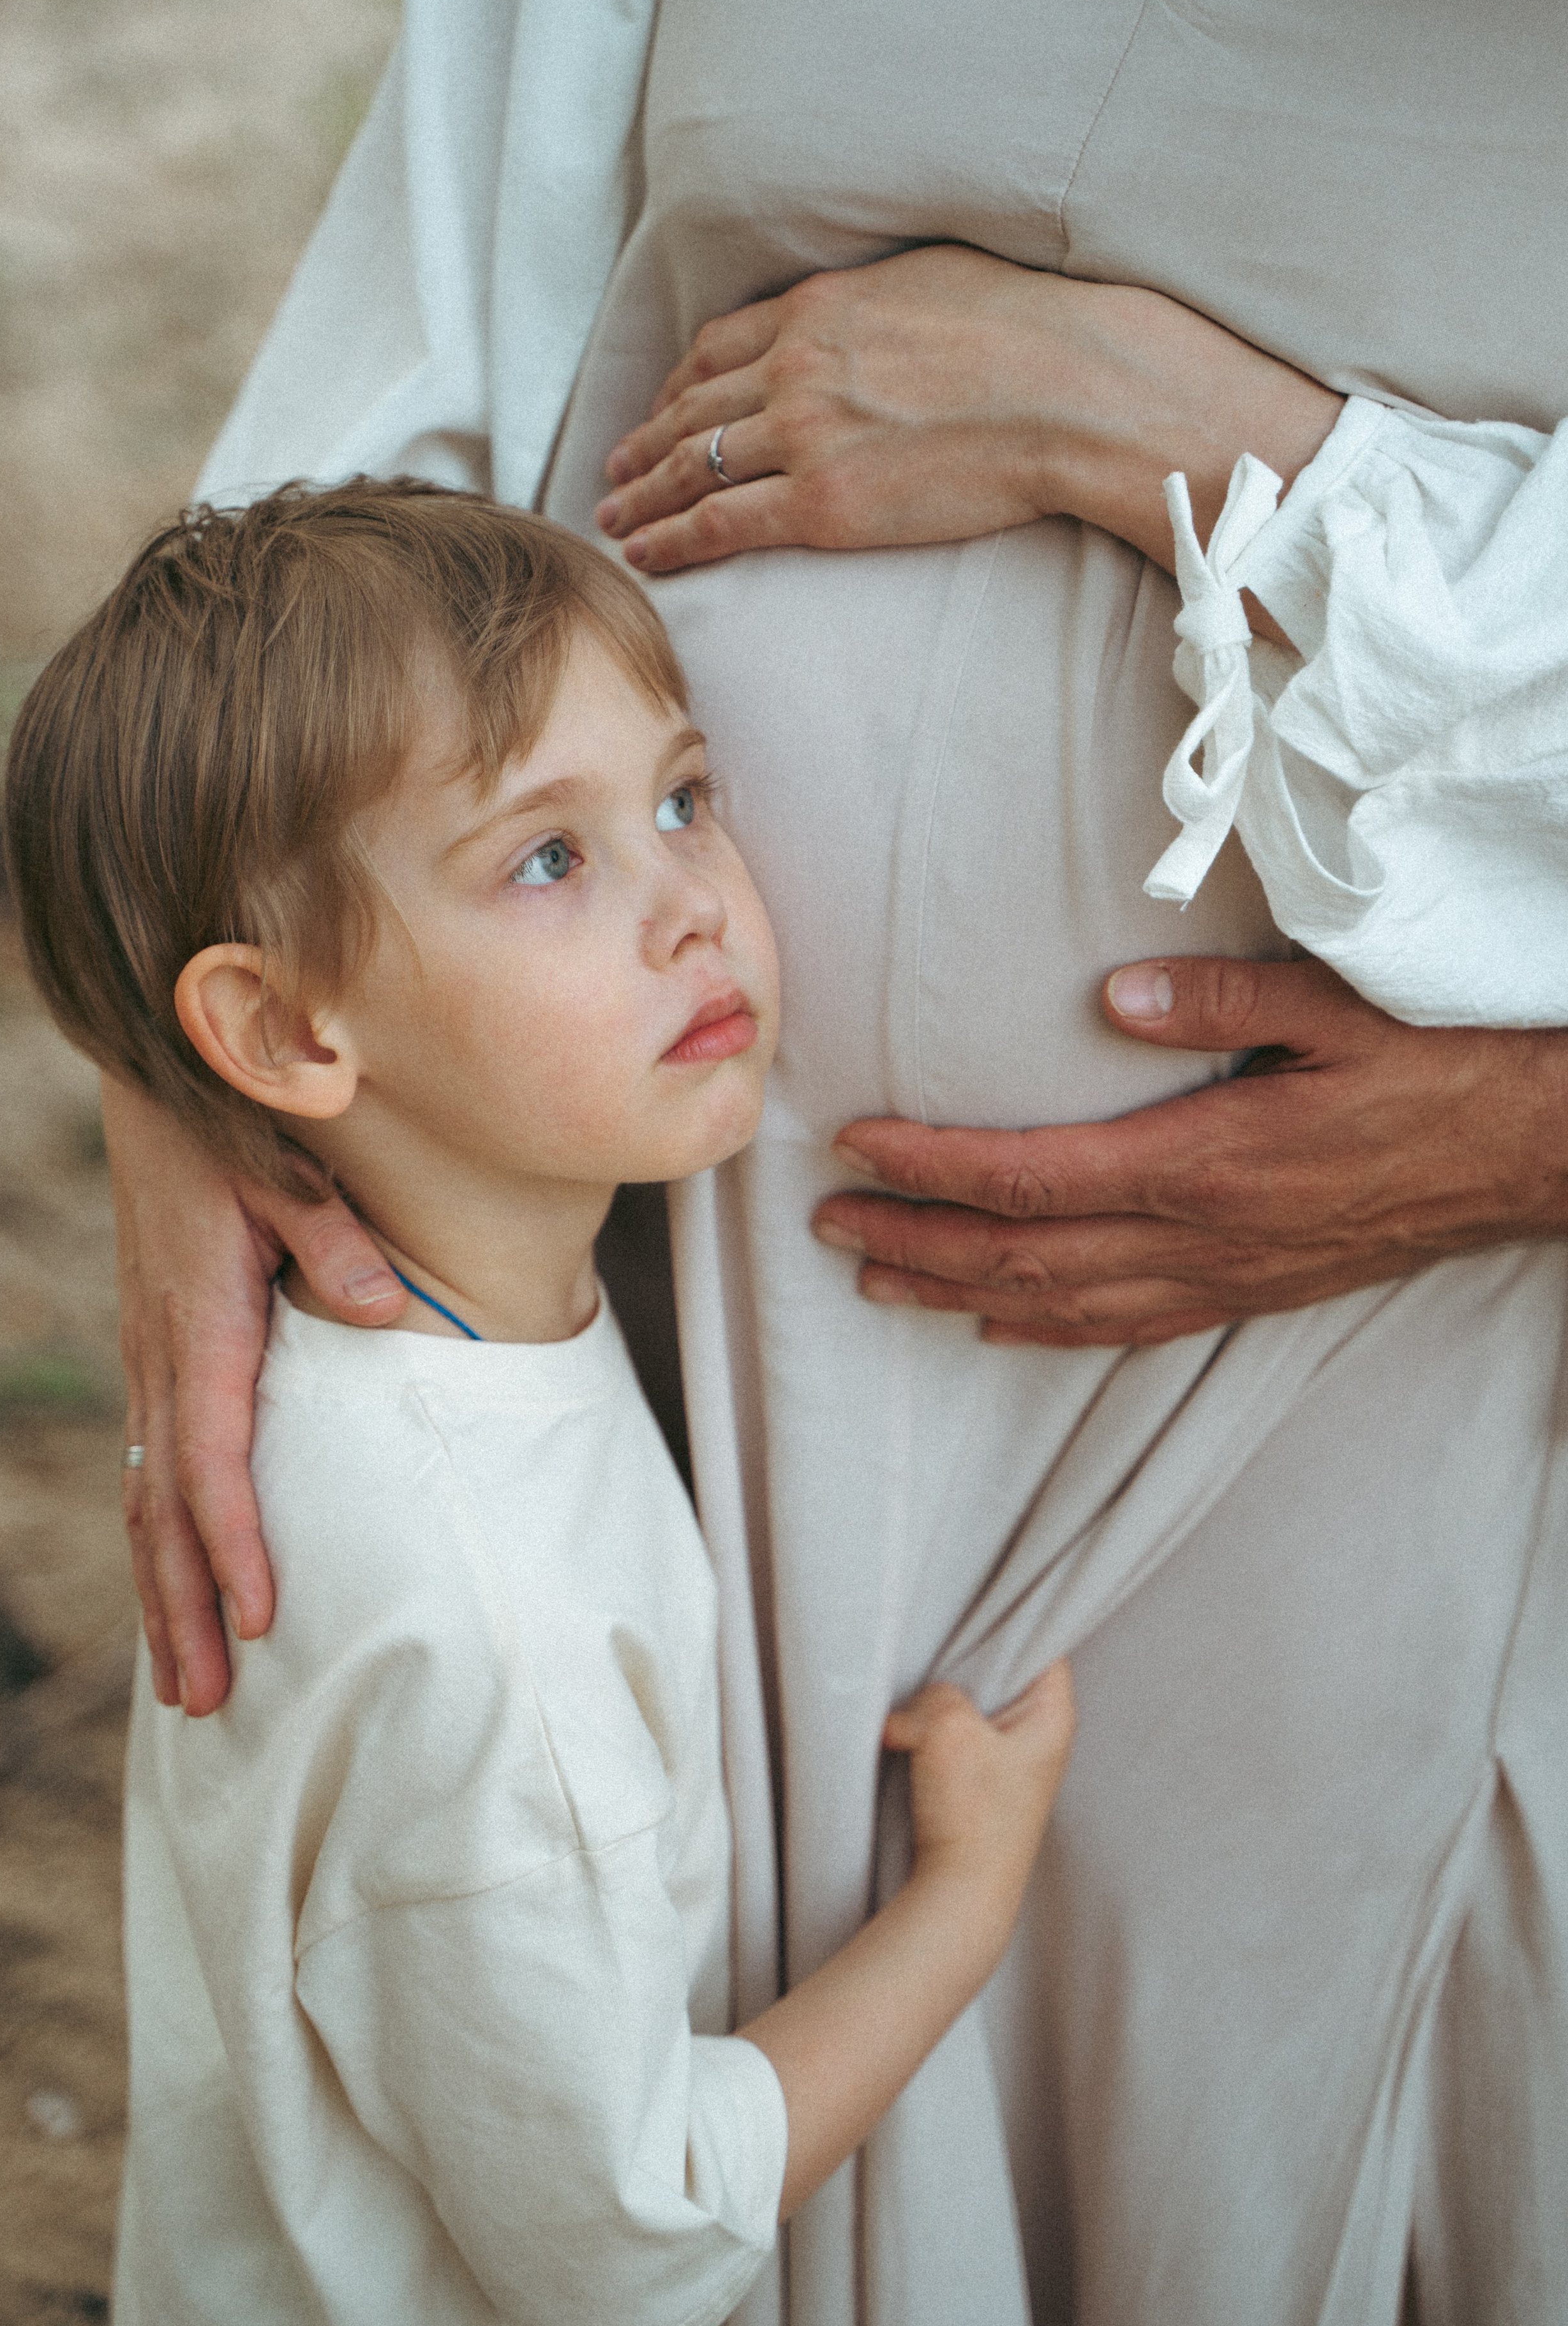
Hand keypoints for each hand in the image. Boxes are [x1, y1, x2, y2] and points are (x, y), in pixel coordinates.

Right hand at [106, 1077, 405, 1713]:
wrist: (159, 1074)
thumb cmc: (231, 1116)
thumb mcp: (283, 1159)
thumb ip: (331, 1234)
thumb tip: (377, 1309)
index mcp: (202, 1320)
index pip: (212, 1459)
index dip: (234, 1543)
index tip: (259, 1617)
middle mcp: (165, 1352)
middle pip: (167, 1508)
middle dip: (186, 1608)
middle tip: (209, 1700)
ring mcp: (153, 1356)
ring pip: (148, 1500)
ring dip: (163, 1594)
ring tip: (185, 1686)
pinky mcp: (158, 1351)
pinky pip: (150, 1466)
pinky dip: (159, 1540)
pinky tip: (174, 1589)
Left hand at [595, 246, 1339, 612]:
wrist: (1070, 393)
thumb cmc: (1028, 334)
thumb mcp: (931, 281)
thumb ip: (871, 303)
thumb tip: (861, 316)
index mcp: (818, 309)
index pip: (717, 347)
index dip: (677, 385)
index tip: (659, 410)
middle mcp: (794, 367)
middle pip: (690, 409)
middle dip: (642, 442)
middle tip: (613, 469)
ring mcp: (804, 436)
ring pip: (690, 467)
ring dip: (641, 494)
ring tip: (613, 516)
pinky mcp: (823, 504)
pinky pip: (720, 523)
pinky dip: (670, 539)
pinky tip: (644, 553)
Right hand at [740, 1657, 1072, 2217]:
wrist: (958, 1898)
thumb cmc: (971, 1817)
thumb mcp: (947, 1729)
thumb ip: (932, 1695)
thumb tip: (908, 1712)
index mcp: (1052, 1713)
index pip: (1042, 1637)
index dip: (1010, 1612)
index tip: (973, 1591)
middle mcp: (1039, 1733)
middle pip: (1001, 1668)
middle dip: (962, 1656)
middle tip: (929, 1639)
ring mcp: (1009, 1760)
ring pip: (971, 1702)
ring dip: (941, 1697)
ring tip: (913, 1686)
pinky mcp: (979, 1783)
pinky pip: (955, 1733)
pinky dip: (931, 1727)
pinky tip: (905, 1726)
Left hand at [812, 959, 1567, 1348]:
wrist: (1530, 1157)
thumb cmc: (1436, 1073)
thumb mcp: (1336, 1010)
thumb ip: (1219, 1000)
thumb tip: (1111, 997)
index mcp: (1204, 1164)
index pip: (1030, 1178)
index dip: (933, 1168)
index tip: (859, 1147)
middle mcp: (1199, 1238)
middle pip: (1020, 1257)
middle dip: (914, 1242)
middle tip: (828, 1228)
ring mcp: (1221, 1278)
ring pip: (1059, 1306)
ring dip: (957, 1296)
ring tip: (878, 1282)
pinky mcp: (1247, 1295)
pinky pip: (1123, 1328)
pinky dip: (1046, 1329)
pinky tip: (999, 1325)